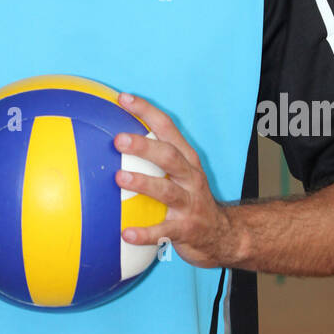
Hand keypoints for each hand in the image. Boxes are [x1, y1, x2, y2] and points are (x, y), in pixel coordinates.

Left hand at [115, 93, 240, 268]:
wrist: (222, 235)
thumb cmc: (190, 200)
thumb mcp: (179, 175)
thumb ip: (153, 158)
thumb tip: (111, 140)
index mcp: (186, 159)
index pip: (167, 127)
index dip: (146, 111)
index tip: (123, 98)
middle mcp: (190, 178)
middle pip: (169, 156)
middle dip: (144, 145)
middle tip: (118, 139)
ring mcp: (190, 203)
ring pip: (167, 191)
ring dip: (143, 183)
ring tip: (119, 178)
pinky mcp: (186, 229)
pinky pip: (164, 231)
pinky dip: (145, 233)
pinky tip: (126, 233)